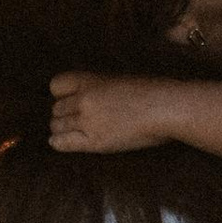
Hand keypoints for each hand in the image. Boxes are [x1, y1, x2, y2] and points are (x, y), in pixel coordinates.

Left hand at [51, 71, 174, 154]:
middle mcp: (83, 99)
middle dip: (64, 115)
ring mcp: (87, 120)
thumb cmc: (152, 92)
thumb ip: (100, 88)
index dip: (61, 95)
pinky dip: (59, 142)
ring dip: (63, 129)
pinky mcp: (94, 141)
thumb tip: (90, 100)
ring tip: (76, 132)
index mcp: (90, 80)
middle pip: (56, 109)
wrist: (165, 108)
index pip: (56, 85)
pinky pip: (62, 143)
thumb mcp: (120, 80)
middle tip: (76, 120)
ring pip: (57, 126)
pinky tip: (62, 142)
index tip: (70, 100)